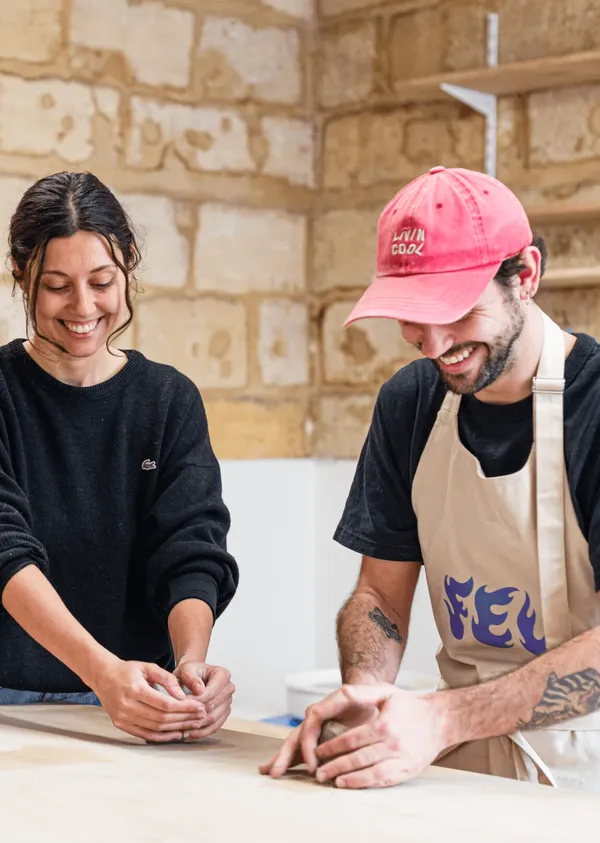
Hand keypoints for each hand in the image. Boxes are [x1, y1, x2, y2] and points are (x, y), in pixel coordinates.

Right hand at [91, 659, 206, 742]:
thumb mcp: (148, 667)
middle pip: (162, 718)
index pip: (165, 704)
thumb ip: (167, 679)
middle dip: (184, 718)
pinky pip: (145, 735)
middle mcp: (127, 706)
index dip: (184, 707)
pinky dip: (161, 736)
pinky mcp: (121, 725)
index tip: (199, 706)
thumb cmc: (128, 670)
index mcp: (135, 690)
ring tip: (192, 724)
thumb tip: (182, 695)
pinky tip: (175, 733)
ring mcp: (123, 718)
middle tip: (200, 716)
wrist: (103, 677)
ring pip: (155, 728)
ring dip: (176, 728)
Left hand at [173, 660, 234, 739]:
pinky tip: (189, 734)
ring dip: (198, 726)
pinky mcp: (223, 713)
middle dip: (195, 715)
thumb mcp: (186, 669)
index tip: (181, 706)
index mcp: (223, 675)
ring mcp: (227, 702)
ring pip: (214, 719)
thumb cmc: (190, 672)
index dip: (195, 702)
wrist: (192, 677)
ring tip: (182, 730)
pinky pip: (214, 727)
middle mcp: (228, 688)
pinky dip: (202, 732)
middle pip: (213, 707)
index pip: (211, 693)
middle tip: (179, 720)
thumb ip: (191, 677)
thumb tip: (199, 690)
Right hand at [259, 690, 375, 777]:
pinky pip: (300, 748)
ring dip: (281, 758)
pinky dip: (291, 759)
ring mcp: (312, 728)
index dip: (308, 747)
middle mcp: (312, 719)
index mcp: (321, 709)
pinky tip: (282, 770)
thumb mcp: (358, 695)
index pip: (309, 728)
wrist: (363, 694)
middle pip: (295, 737)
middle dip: (283, 755)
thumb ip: (352, 694)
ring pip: (294, 744)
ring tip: (268, 770)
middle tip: (274, 772)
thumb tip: (346, 691)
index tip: (312, 766)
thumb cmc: (361, 696)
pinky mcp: (316, 737)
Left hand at [261, 683, 445, 788]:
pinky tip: (353, 784)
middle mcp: (392, 744)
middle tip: (319, 772)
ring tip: (332, 781)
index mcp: (384, 725)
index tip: (318, 752)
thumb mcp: (385, 692)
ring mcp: (400, 759)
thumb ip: (362, 692)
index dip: (332, 747)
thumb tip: (340, 691)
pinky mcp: (407, 771)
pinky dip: (366, 784)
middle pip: (357, 759)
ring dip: (348, 778)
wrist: (439, 720)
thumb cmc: (408, 705)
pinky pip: (383, 781)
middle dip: (335, 766)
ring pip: (369, 773)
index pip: (351, 740)